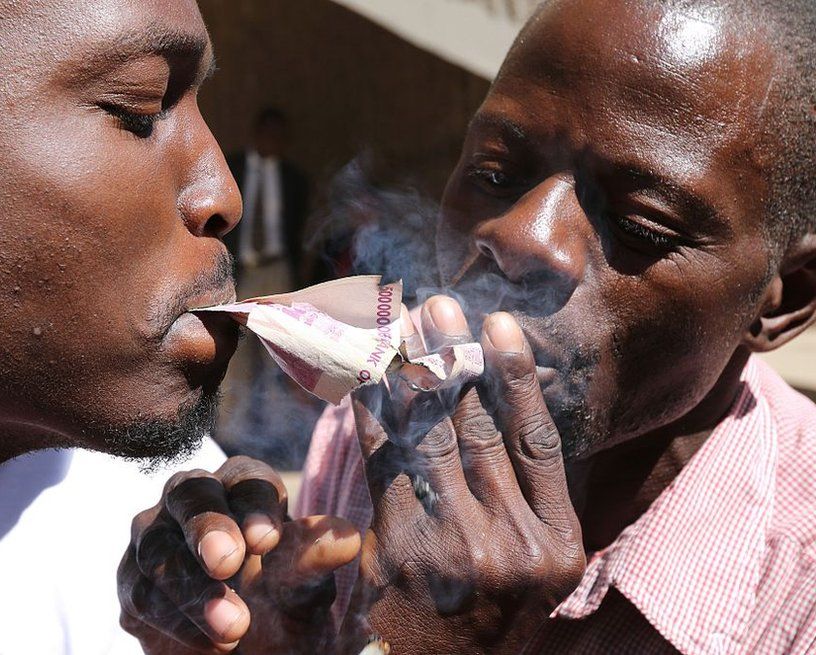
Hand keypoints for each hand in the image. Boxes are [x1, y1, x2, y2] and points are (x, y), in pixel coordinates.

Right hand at [118, 456, 360, 654]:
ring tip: (233, 629)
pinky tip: (211, 646)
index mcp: (240, 483)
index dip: (254, 507)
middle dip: (207, 529)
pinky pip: (143, 596)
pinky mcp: (132, 583)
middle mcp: (189, 497)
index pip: (244, 479)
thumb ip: (314, 560)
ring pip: (159, 550)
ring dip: (194, 591)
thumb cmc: (281, 599)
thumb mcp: (303, 585)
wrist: (246, 649)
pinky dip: (176, 622)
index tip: (267, 541)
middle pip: (188, 496)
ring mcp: (152, 536)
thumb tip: (347, 538)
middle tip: (229, 563)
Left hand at [345, 296, 585, 653]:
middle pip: (482, 429)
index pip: (539, 443)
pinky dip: (375, 417)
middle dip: (456, 361)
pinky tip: (367, 380)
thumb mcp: (537, 572)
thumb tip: (507, 409)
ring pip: (433, 438)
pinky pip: (387, 465)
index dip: (519, 379)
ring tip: (405, 327)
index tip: (501, 328)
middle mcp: (515, 544)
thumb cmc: (490, 616)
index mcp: (559, 546)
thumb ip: (530, 501)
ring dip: (414, 375)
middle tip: (439, 307)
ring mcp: (458, 547)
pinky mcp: (403, 550)